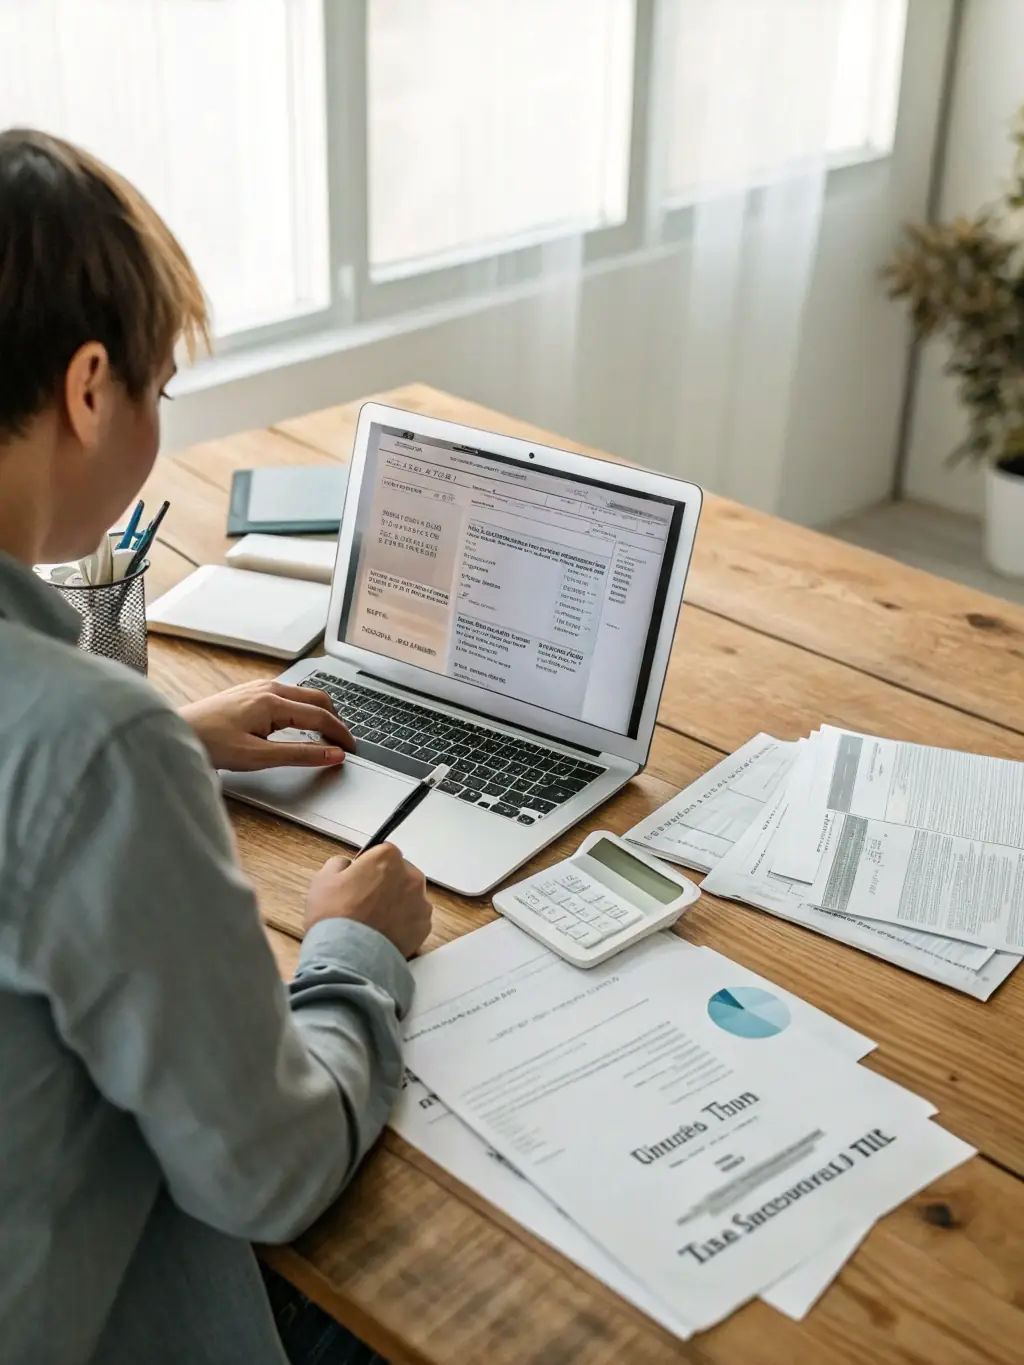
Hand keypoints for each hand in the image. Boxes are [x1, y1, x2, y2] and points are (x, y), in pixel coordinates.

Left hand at [180, 680, 354, 772]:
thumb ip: (300, 754)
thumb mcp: (259, 756)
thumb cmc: (210, 743)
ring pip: (304, 696)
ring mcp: (260, 688)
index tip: (351, 750)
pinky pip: (289, 696)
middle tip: (342, 743)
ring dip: (319, 713)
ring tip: (325, 736)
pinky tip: (299, 725)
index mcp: (273, 701)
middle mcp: (269, 688)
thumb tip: (332, 755)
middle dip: (335, 720)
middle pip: (318, 699)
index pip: (321, 715)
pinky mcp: (252, 692)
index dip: (340, 734)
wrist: (176, 732)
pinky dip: (303, 710)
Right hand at [305, 845, 432, 958]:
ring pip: (409, 897)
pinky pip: (414, 920)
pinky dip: (403, 924)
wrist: (347, 957)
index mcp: (387, 859)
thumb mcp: (323, 879)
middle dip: (386, 884)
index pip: (383, 852)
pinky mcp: (424, 927)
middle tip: (365, 902)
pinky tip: (384, 933)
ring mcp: (420, 903)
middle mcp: (410, 877)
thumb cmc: (334, 917)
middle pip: (400, 874)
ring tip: (374, 921)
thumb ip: (340, 863)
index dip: (370, 866)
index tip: (360, 879)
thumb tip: (348, 865)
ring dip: (396, 903)